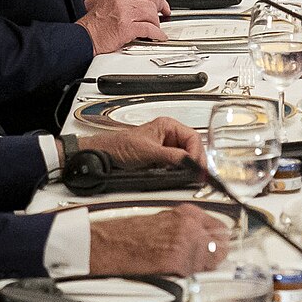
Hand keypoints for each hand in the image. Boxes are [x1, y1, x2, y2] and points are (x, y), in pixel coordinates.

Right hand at [77, 0, 165, 52]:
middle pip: (151, 1)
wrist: (81, 37)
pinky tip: (157, 36)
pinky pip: (148, 28)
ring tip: (154, 29)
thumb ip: (126, 0)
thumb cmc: (93, 24)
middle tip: (158, 20)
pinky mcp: (125, 27)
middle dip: (158, 12)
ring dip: (156, 23)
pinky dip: (156, 33)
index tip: (162, 5)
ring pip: (151, 13)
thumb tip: (146, 3)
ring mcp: (123, 12)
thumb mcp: (108, 2)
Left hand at [79, 117, 201, 167]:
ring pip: (186, 157)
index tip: (197, 165)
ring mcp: (166, 148)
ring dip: (188, 166)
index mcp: (168, 126)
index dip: (197, 152)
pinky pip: (177, 165)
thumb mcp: (148, 151)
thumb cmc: (120, 146)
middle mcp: (169, 135)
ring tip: (190, 174)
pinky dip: (180, 171)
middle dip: (195, 160)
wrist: (104, 155)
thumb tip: (188, 161)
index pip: (193, 137)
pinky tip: (180, 175)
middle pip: (192, 147)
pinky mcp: (161, 159)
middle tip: (197, 173)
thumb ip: (170, 156)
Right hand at [89, 204, 230, 274]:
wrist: (108, 244)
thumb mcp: (164, 220)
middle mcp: (190, 226)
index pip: (221, 228)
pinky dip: (187, 275)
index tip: (219, 248)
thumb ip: (188, 227)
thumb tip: (206, 239)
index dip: (220, 242)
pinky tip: (172, 270)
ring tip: (181, 266)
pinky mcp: (177, 261)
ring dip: (200, 267)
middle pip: (221, 246)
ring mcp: (185, 243)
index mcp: (187, 213)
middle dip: (214, 255)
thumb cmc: (129, 234)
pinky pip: (194, 272)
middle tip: (203, 262)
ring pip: (210, 262)